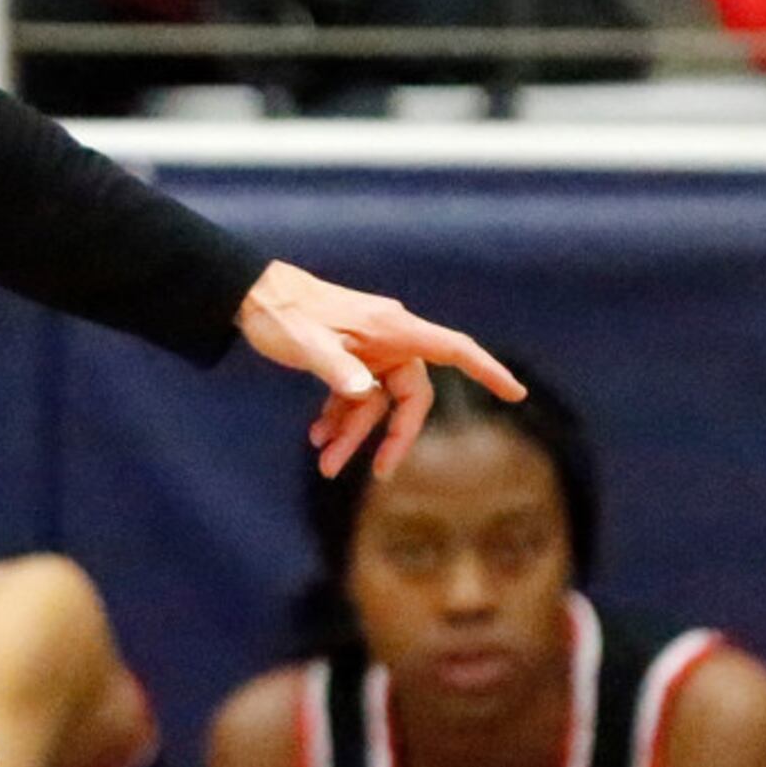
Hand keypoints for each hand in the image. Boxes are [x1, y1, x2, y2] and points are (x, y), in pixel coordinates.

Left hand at [235, 260, 522, 478]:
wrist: (249, 293)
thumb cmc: (281, 313)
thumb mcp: (305, 344)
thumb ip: (336, 369)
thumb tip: (364, 394)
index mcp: (392, 329)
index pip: (453, 349)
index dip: (487, 370)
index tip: (516, 393)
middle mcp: (387, 339)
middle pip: (410, 396)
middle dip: (391, 435)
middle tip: (378, 473)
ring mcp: (367, 350)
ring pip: (375, 402)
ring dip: (354, 434)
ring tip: (325, 464)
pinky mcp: (345, 357)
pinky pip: (354, 394)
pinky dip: (339, 417)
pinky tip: (318, 439)